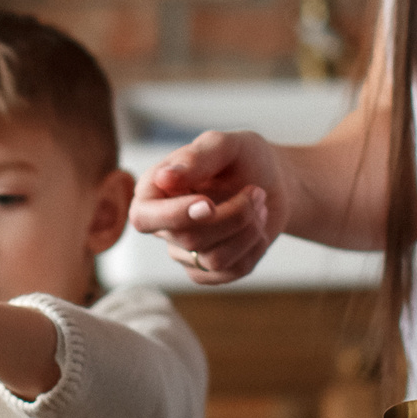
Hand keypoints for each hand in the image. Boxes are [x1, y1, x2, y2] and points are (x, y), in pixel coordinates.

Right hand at [126, 130, 284, 282]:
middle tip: (256, 192)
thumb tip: (164, 177)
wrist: (273, 181)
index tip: (209, 203)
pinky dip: (255, 248)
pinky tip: (259, 227)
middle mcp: (164, 225)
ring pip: (213, 260)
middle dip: (232, 216)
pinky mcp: (209, 269)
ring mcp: (185, 251)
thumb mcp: (226, 145)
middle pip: (188, 239)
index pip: (143, 217)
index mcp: (154, 190)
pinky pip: (231, 272)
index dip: (174, 216)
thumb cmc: (244, 158)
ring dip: (248, 230)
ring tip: (260, 204)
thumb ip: (196, 157)